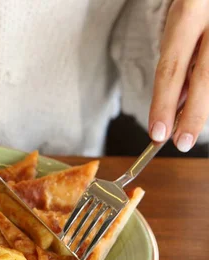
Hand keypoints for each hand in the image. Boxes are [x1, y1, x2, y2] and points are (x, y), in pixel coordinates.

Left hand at [149, 0, 208, 151]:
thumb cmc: (199, 6)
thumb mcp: (180, 25)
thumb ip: (178, 60)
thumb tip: (176, 105)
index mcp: (189, 12)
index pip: (171, 69)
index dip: (163, 105)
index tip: (157, 133)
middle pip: (204, 78)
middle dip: (193, 116)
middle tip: (182, 143)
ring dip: (204, 104)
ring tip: (190, 121)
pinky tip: (203, 101)